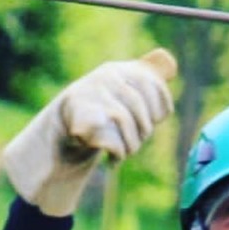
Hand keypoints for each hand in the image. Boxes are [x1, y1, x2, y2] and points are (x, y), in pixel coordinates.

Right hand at [3, 49, 175, 216]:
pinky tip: (114, 161)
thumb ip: (138, 84)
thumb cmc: (96, 113)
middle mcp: (105, 79)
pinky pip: (115, 140)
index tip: (158, 119)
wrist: (59, 130)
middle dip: (144, 131)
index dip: (160, 104)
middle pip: (139, 108)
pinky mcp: (84, 120)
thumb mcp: (117, 93)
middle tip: (139, 141)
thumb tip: (169, 69)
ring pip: (127, 124)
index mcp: (116, 69)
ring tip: (126, 153)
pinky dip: (119, 155)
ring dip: (132, 146)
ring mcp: (93, 98)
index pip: (151, 83)